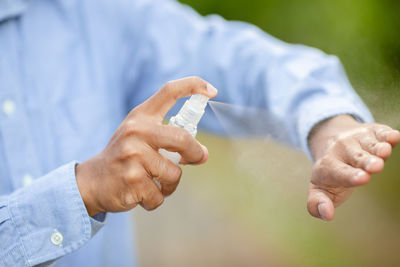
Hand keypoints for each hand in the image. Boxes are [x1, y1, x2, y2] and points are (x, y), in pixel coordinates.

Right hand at [75, 77, 217, 215]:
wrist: (92, 181)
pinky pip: (160, 195)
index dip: (193, 85)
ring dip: (170, 184)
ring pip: (174, 174)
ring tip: (155, 182)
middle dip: (195, 153)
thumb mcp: (139, 134)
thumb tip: (202, 153)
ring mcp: (133, 156)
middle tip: (198, 159)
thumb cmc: (124, 156)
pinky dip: (156, 199)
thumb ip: (168, 137)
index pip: (169, 91)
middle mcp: (136, 131)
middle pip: (182, 138)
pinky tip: (141, 193)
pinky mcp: (132, 181)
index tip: (212, 90)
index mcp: (141, 116)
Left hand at [307, 115, 399, 220]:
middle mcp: (342, 150)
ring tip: (384, 152)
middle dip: (365, 161)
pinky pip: (381, 132)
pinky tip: (393, 136)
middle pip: (355, 157)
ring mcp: (358, 139)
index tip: (361, 179)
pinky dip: (387, 134)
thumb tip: (327, 215)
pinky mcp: (373, 132)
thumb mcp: (318, 189)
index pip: (339, 172)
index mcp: (328, 166)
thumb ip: (316, 203)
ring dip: (377, 147)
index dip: (349, 176)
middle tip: (375, 167)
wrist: (330, 141)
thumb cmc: (328, 174)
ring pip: (369, 144)